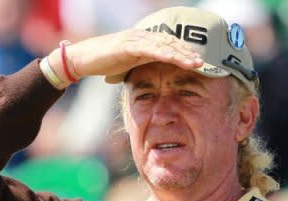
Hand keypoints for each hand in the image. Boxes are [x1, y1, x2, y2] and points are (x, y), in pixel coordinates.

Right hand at [49, 29, 203, 80]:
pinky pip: (150, 49)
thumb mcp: (128, 65)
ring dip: (182, 54)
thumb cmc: (104, 63)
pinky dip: (164, 54)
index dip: (185, 52)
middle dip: (189, 52)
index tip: (200, 62)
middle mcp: (142, 37)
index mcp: (144, 42)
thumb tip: (154, 76)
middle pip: (171, 43)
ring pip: (164, 45)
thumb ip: (142, 65)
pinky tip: (175, 59)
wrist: (82, 60)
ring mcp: (135, 39)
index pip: (169, 45)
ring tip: (197, 63)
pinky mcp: (128, 45)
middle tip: (205, 62)